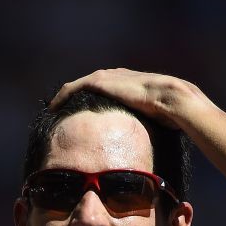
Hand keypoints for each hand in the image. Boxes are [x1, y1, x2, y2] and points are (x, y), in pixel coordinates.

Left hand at [48, 68, 212, 129]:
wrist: (173, 99)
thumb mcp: (159, 119)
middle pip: (90, 85)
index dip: (95, 101)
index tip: (84, 114)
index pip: (108, 90)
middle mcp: (118, 77)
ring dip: (65, 97)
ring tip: (54, 109)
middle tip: (63, 111)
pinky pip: (73, 88)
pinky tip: (52, 107)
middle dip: (76, 97)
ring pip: (79, 86)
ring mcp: (109, 77)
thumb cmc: (173, 114)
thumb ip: (151, 126)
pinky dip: (62, 97)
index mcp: (132, 85)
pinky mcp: (100, 82)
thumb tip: (153, 147)